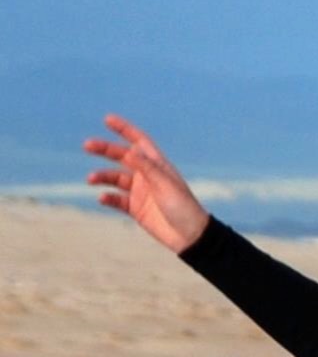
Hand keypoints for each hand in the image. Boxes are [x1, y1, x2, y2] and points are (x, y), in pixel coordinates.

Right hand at [83, 114, 209, 252]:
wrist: (190, 237)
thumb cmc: (183, 207)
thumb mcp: (165, 185)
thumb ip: (147, 168)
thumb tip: (130, 151)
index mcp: (158, 166)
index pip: (140, 142)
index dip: (125, 129)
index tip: (108, 119)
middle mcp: (147, 176)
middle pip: (122, 157)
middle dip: (105, 149)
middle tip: (87, 145)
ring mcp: (141, 192)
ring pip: (116, 178)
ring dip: (103, 176)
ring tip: (91, 179)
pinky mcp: (136, 209)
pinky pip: (117, 200)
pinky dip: (108, 198)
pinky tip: (102, 198)